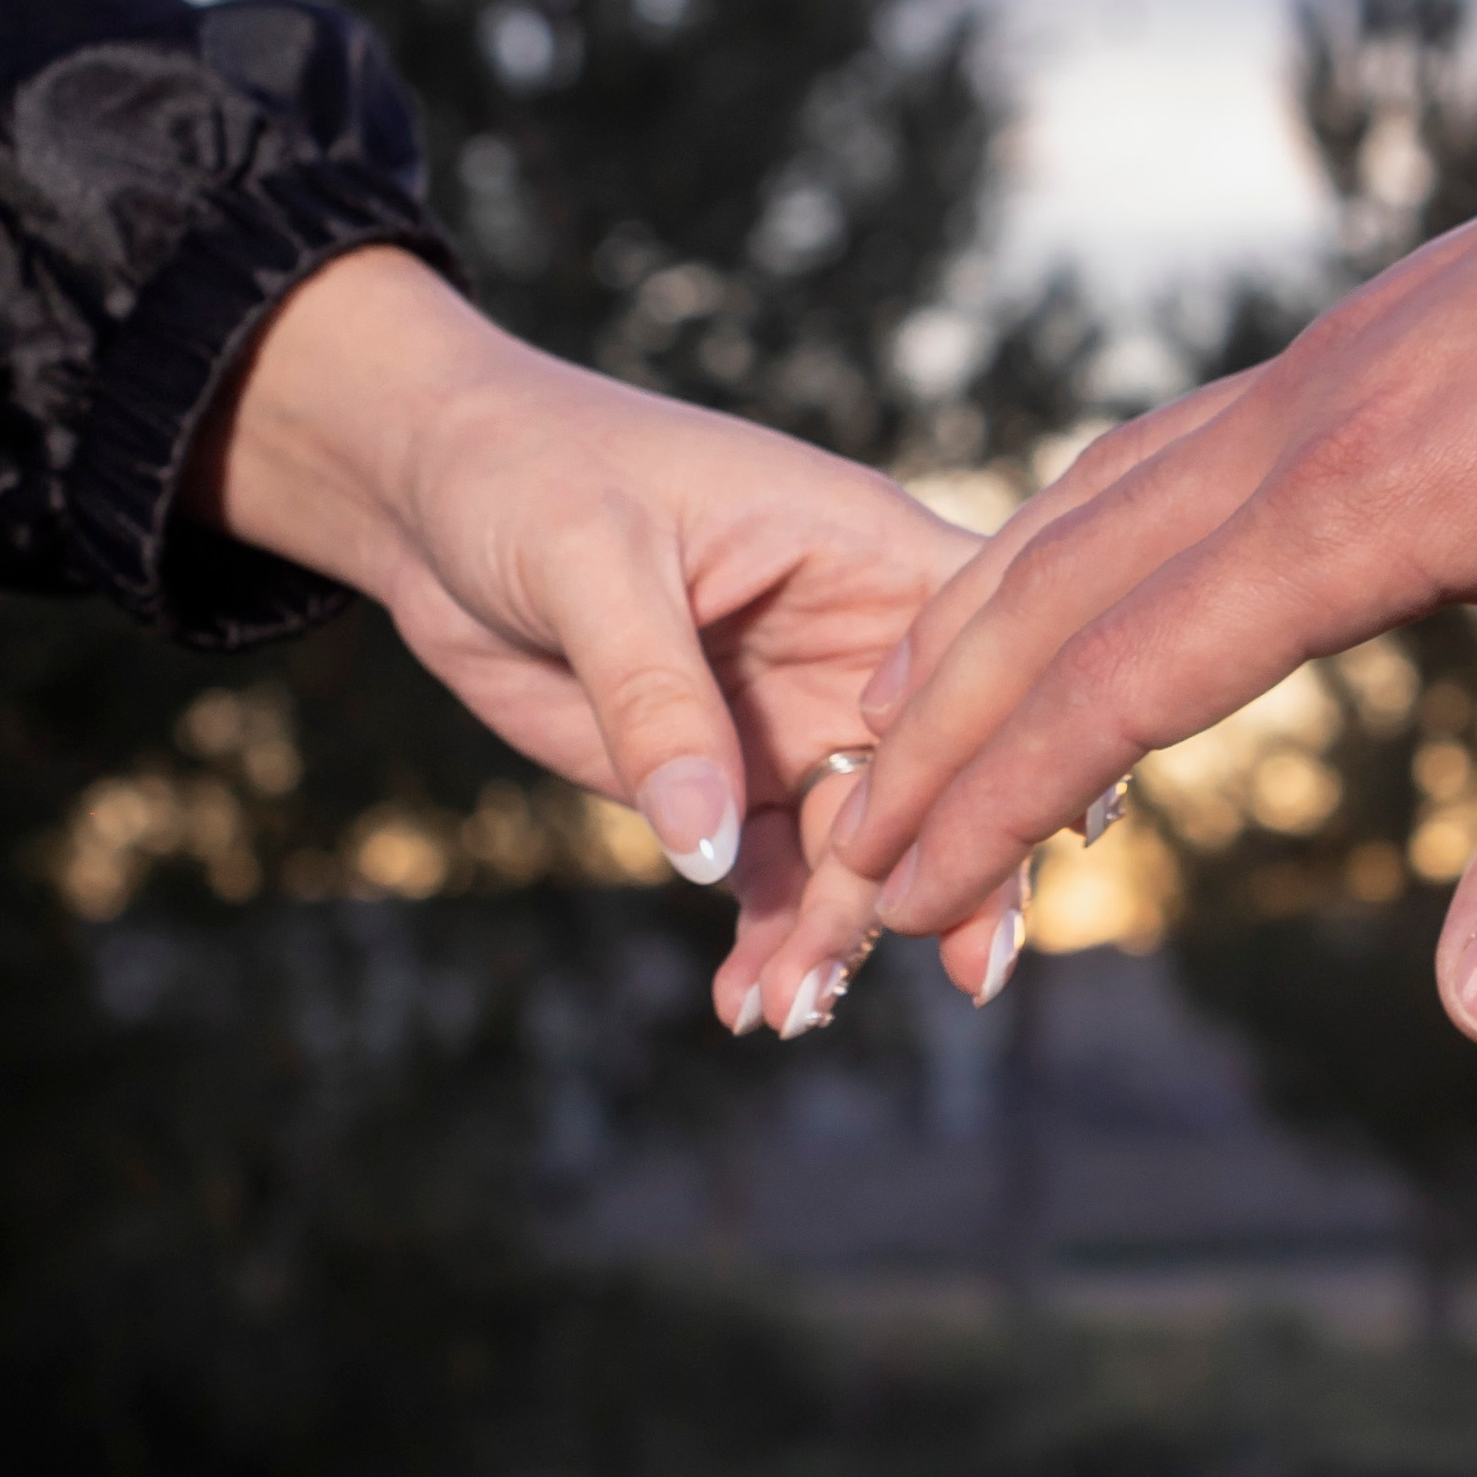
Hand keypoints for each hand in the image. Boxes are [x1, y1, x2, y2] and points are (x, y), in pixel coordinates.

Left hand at [186, 244, 1018, 1027]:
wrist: (427, 499)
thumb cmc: (525, 470)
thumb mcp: (587, 559)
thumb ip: (655, 696)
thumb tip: (708, 843)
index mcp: (861, 549)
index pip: (982, 646)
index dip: (1020, 735)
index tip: (1049, 834)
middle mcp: (854, 645)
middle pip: (939, 773)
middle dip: (947, 870)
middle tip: (954, 973)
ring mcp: (797, 722)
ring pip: (863, 848)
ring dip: (842, 932)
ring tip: (793, 1006)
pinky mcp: (730, 783)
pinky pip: (773, 881)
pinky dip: (768, 942)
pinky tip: (749, 1001)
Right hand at [795, 121, 1476, 1043]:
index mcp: (1368, 504)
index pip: (1122, 677)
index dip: (999, 799)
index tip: (902, 894)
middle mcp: (1298, 429)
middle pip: (1054, 595)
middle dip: (936, 738)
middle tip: (846, 860)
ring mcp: (1309, 376)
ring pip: (1076, 509)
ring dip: (966, 632)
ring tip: (881, 734)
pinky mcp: (1343, 355)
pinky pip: (1143, 457)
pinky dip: (1051, 541)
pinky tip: (1039, 583)